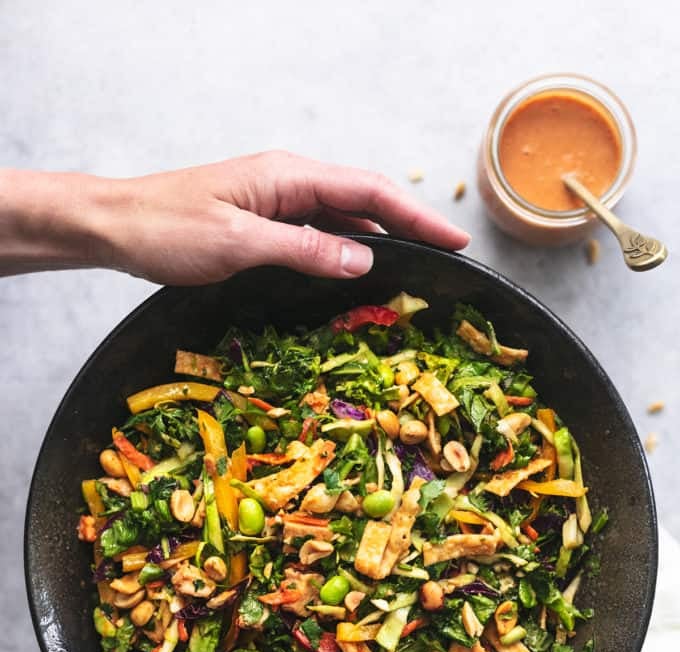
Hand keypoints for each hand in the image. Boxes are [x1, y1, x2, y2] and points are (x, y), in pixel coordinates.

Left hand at [0, 153, 468, 282]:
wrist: (115, 225)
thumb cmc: (166, 229)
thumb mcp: (239, 244)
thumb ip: (304, 249)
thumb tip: (362, 258)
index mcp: (287, 177)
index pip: (368, 191)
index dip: (416, 215)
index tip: (454, 238)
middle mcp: (287, 182)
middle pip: (364, 198)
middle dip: (410, 223)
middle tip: (449, 253)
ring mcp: (275, 201)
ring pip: (343, 215)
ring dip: (381, 236)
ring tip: (418, 262)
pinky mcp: (262, 221)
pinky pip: (317, 230)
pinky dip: (346, 246)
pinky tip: (359, 266)